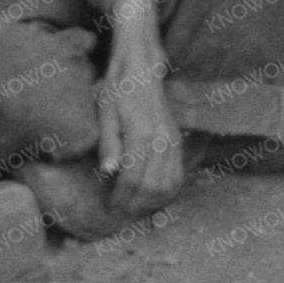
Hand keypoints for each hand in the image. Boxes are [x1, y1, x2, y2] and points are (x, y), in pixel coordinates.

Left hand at [97, 1, 185, 214]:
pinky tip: (153, 197)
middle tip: (120, 213)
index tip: (110, 207)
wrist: (142, 70)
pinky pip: (178, 176)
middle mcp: (162, 141)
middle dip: (136, 205)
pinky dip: (167, 193)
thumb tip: (108, 172)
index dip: (121, 197)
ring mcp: (173, 142)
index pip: (133, 178)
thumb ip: (108, 143)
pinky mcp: (177, 142)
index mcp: (142, 134)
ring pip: (169, 185)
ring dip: (153, 203)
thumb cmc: (117, 89)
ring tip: (134, 208)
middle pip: (153, 187)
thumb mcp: (105, 112)